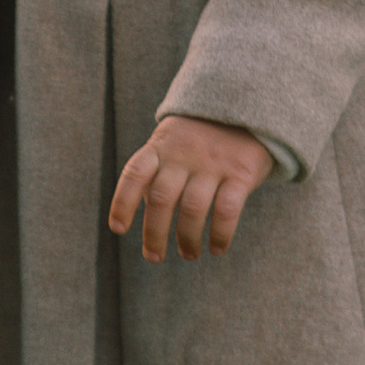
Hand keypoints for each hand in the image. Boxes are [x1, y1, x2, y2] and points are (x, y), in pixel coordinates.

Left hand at [108, 116, 272, 264]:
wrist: (247, 108)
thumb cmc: (199, 137)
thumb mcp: (171, 142)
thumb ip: (157, 173)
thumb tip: (148, 219)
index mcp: (161, 147)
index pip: (135, 174)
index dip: (123, 202)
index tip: (118, 228)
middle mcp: (183, 155)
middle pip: (162, 199)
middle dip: (154, 234)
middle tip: (154, 257)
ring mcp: (213, 163)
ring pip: (192, 209)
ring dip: (187, 239)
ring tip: (188, 254)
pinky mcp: (241, 172)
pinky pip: (227, 210)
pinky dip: (220, 234)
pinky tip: (217, 248)